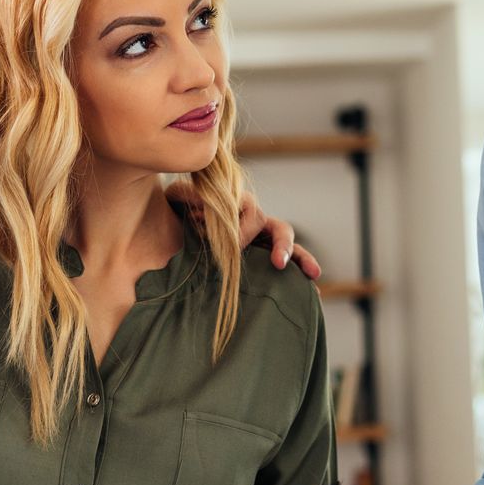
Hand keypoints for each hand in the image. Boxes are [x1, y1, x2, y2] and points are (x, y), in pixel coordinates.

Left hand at [164, 182, 320, 279]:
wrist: (171, 229)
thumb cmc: (177, 211)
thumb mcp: (178, 198)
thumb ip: (188, 194)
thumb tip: (204, 201)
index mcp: (236, 206)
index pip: (251, 213)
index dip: (244, 232)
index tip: (233, 250)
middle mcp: (252, 220)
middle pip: (276, 226)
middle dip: (281, 244)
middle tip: (278, 264)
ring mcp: (259, 238)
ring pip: (286, 242)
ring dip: (299, 256)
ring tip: (312, 274)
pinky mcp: (261, 256)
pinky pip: (287, 260)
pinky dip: (300, 271)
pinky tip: (311, 290)